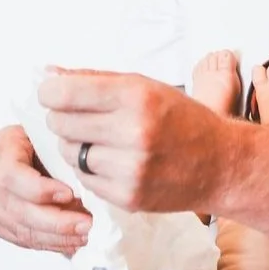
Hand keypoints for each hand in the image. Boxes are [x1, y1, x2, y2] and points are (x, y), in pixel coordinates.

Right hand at [0, 125, 90, 253]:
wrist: (36, 152)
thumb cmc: (47, 143)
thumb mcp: (55, 139)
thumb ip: (63, 156)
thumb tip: (87, 184)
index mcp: (3, 146)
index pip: (11, 174)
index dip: (39, 189)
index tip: (68, 194)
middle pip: (18, 208)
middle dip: (55, 221)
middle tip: (85, 224)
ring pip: (22, 228)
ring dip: (57, 237)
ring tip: (84, 236)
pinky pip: (24, 239)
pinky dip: (50, 243)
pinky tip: (72, 242)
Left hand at [36, 68, 237, 212]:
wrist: (220, 164)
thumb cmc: (181, 120)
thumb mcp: (145, 87)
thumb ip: (94, 79)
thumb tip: (47, 72)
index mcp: (137, 96)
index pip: (65, 93)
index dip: (50, 93)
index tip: (53, 95)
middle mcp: (134, 132)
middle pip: (61, 123)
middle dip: (64, 119)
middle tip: (85, 119)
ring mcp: (131, 168)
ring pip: (69, 153)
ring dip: (77, 146)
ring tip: (105, 142)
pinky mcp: (128, 196)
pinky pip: (84, 179)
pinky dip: (92, 170)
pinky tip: (115, 163)